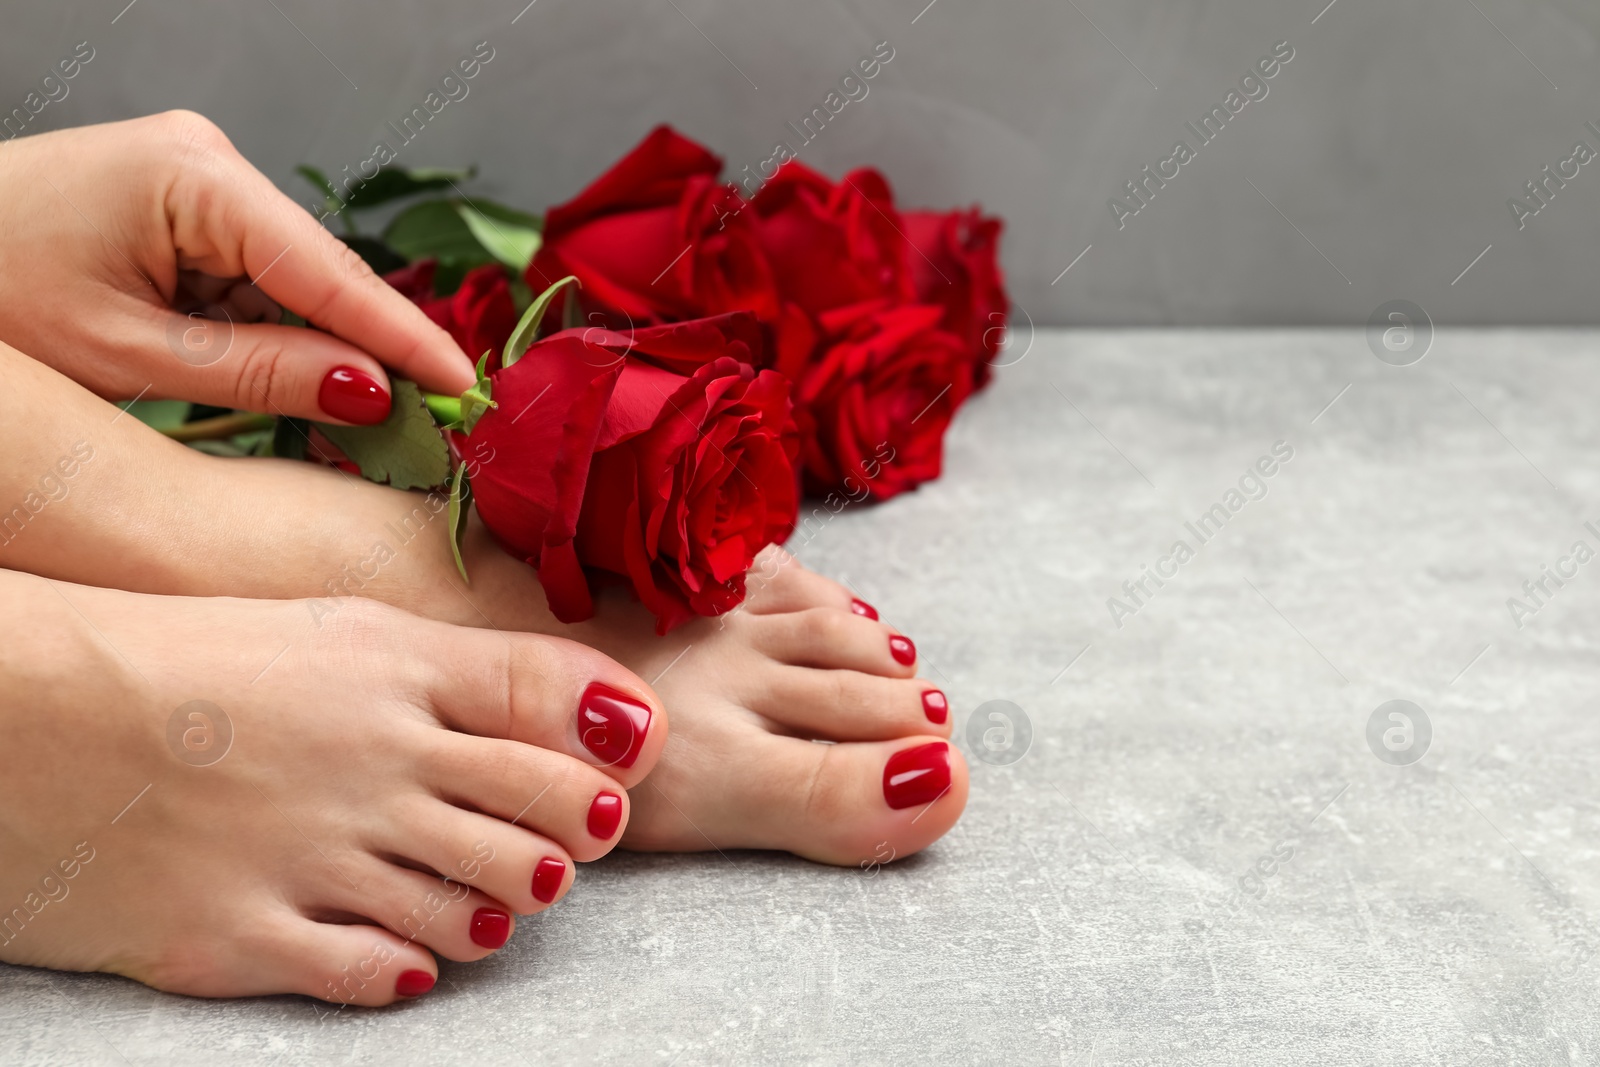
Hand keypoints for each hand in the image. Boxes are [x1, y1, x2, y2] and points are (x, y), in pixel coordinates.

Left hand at [0, 111, 476, 423]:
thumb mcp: (129, 355)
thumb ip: (263, 372)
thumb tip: (375, 393)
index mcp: (193, 177)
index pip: (326, 269)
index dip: (401, 337)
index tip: (465, 389)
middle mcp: (209, 162)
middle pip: (320, 274)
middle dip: (368, 351)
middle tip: (429, 426)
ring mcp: (201, 180)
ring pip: (295, 283)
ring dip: (320, 350)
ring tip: (365, 424)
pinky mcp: (189, 209)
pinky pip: (259, 280)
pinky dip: (277, 336)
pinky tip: (304, 384)